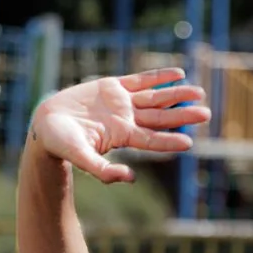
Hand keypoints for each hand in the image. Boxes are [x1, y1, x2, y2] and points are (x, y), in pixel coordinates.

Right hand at [29, 69, 210, 184]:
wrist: (46, 124)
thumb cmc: (61, 143)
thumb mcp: (81, 157)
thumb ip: (102, 170)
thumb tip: (131, 179)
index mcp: (121, 136)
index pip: (151, 139)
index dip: (169, 139)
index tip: (189, 142)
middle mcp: (126, 119)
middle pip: (160, 117)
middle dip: (182, 115)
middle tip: (206, 114)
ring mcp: (121, 102)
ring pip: (155, 98)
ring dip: (177, 95)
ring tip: (200, 92)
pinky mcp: (112, 86)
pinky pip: (140, 79)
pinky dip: (158, 76)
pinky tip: (178, 73)